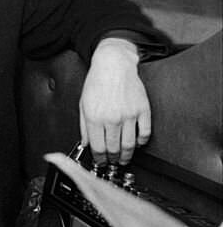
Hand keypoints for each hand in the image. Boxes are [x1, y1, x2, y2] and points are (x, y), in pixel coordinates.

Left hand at [79, 38, 150, 164]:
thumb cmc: (97, 82)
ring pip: (130, 145)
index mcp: (94, 117)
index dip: (99, 158)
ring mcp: (129, 115)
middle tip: (113, 162)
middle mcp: (112, 118)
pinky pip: (145, 133)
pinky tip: (137, 143)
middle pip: (114, 149)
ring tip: (125, 158)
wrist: (113, 65)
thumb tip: (86, 143)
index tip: (101, 161)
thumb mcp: (83, 104)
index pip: (97, 147)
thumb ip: (83, 126)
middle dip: (113, 159)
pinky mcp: (143, 110)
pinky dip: (141, 142)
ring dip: (127, 155)